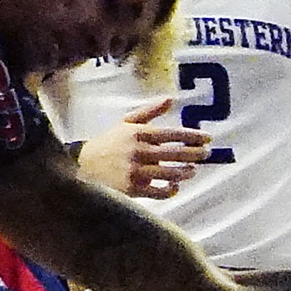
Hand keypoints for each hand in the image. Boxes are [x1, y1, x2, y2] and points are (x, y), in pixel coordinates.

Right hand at [78, 96, 209, 197]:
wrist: (83, 166)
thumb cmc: (109, 143)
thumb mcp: (126, 123)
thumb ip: (150, 111)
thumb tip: (171, 98)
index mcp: (137, 133)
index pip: (172, 133)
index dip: (193, 136)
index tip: (207, 138)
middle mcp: (138, 151)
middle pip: (175, 153)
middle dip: (196, 153)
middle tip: (207, 153)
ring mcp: (135, 171)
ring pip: (171, 173)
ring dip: (186, 172)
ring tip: (191, 169)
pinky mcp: (133, 189)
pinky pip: (159, 192)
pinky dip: (171, 189)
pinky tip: (174, 185)